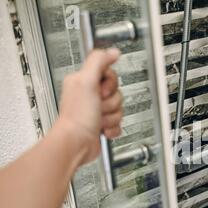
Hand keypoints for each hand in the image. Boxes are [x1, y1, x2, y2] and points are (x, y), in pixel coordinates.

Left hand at [58, 48, 122, 166]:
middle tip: (98, 106)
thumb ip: (99, 61)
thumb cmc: (77, 116)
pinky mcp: (102, 125)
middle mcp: (89, 95)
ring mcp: (96, 111)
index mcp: (83, 81)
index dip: (110, 84)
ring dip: (111, 117)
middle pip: (116, 93)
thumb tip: (112, 52)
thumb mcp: (87, 81)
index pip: (109, 74)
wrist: (76, 143)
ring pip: (118, 108)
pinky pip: (118, 123)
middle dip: (111, 103)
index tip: (101, 90)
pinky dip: (113, 128)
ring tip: (98, 120)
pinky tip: (102, 129)